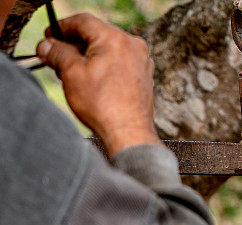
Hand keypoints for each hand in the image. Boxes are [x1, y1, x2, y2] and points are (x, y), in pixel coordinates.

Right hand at [37, 13, 160, 156]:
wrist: (130, 136)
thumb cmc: (103, 106)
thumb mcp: (72, 75)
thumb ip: (57, 53)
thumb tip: (46, 46)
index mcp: (114, 38)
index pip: (82, 21)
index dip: (61, 27)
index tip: (49, 36)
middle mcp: (132, 45)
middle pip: (97, 36)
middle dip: (75, 45)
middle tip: (57, 58)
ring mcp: (142, 62)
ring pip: (108, 51)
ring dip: (89, 58)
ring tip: (74, 75)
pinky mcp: (145, 78)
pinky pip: (120, 65)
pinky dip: (105, 69)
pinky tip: (94, 84)